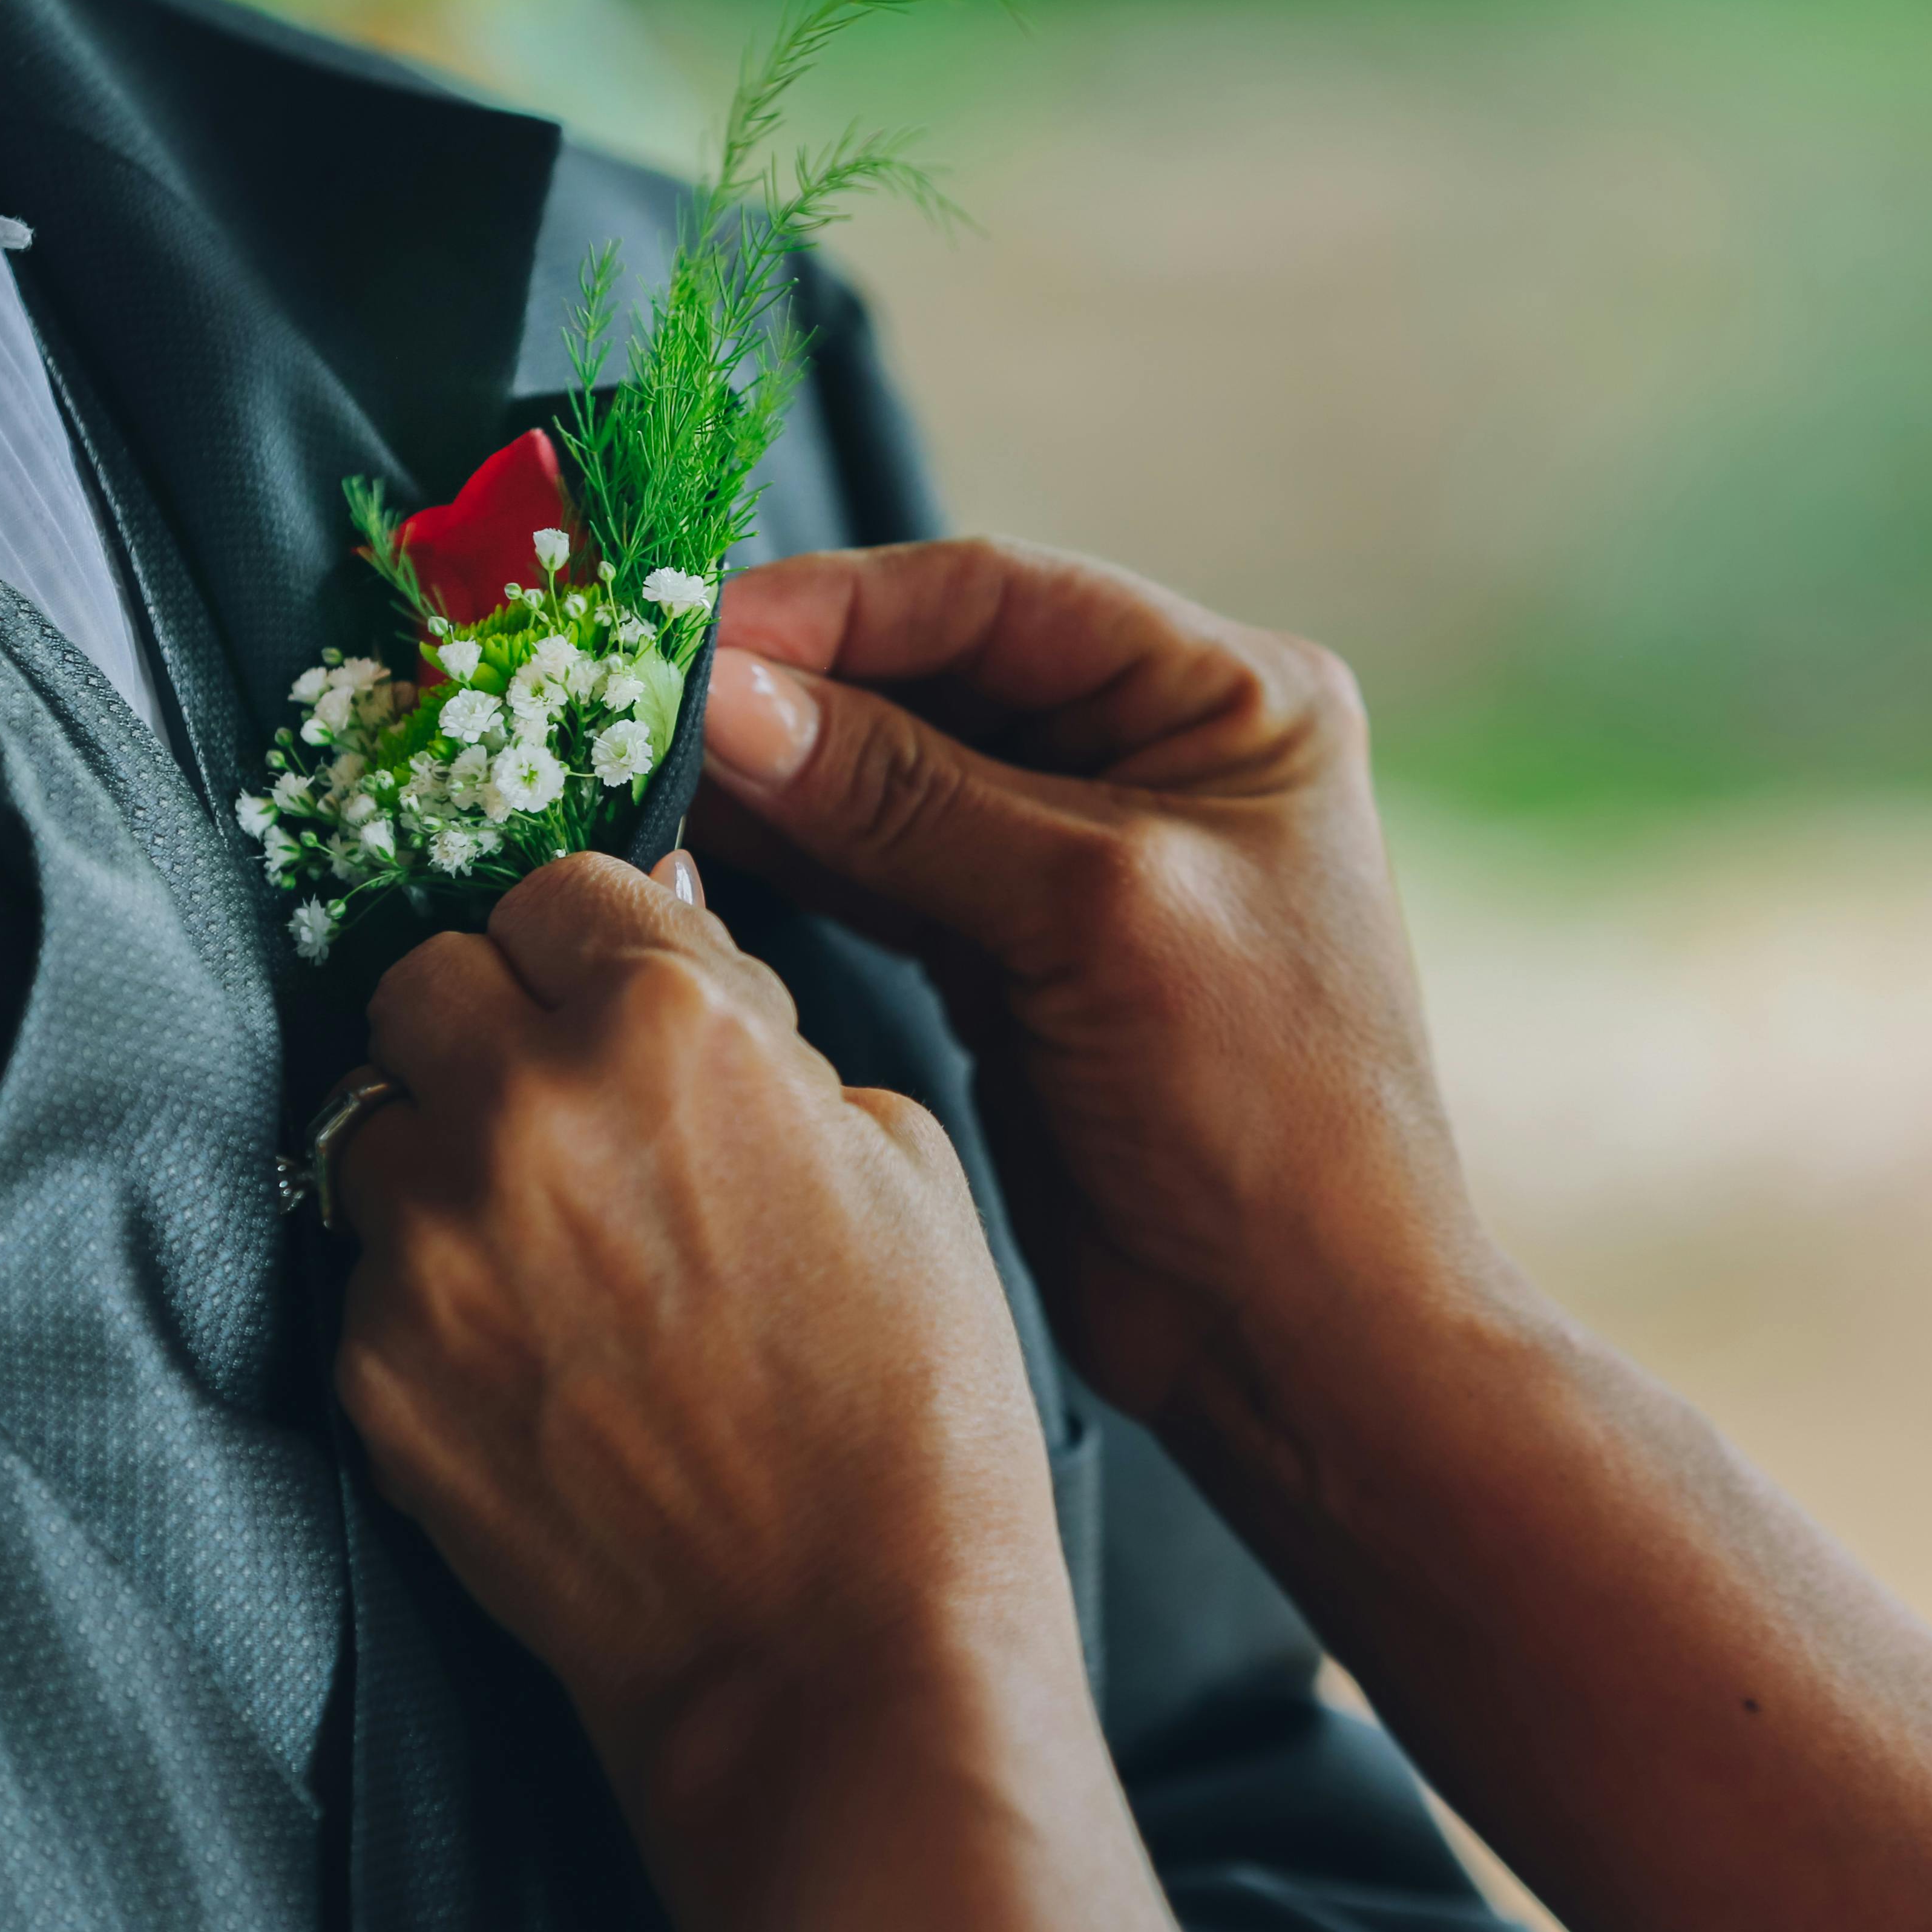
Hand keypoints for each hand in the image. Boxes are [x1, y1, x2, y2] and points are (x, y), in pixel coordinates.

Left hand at [332, 850, 1229, 1931]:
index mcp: (670, 1022)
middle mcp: (524, 1108)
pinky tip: (529, 1350)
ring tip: (544, 1242)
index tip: (612, 993)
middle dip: (487, 1022)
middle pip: (422, 976)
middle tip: (559, 1102)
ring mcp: (429, 1244)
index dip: (593, 944)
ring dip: (442, 1153)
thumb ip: (755, 1028)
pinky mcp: (371, 1367)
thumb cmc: (909, 1408)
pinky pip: (366, 1270)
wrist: (835, 1648)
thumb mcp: (898, 1156)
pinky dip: (428, 1289)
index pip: (553, 886)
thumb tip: (665, 940)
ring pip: (370, 1119)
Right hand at [697, 538, 1496, 1428]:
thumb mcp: (1093, 915)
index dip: (838, 606)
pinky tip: (691, 842)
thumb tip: (727, 698)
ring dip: (771, 773)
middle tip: (634, 699)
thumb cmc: (1264, 1114)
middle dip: (788, 689)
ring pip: (889, 774)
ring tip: (636, 766)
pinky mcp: (1011, 955)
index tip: (695, 632)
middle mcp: (1154, 756)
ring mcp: (1077, 859)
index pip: (997, 597)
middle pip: (933, 674)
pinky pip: (877, 870)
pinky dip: (789, 856)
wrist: (1297, 1334)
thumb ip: (906, 798)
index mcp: (1227, 699)